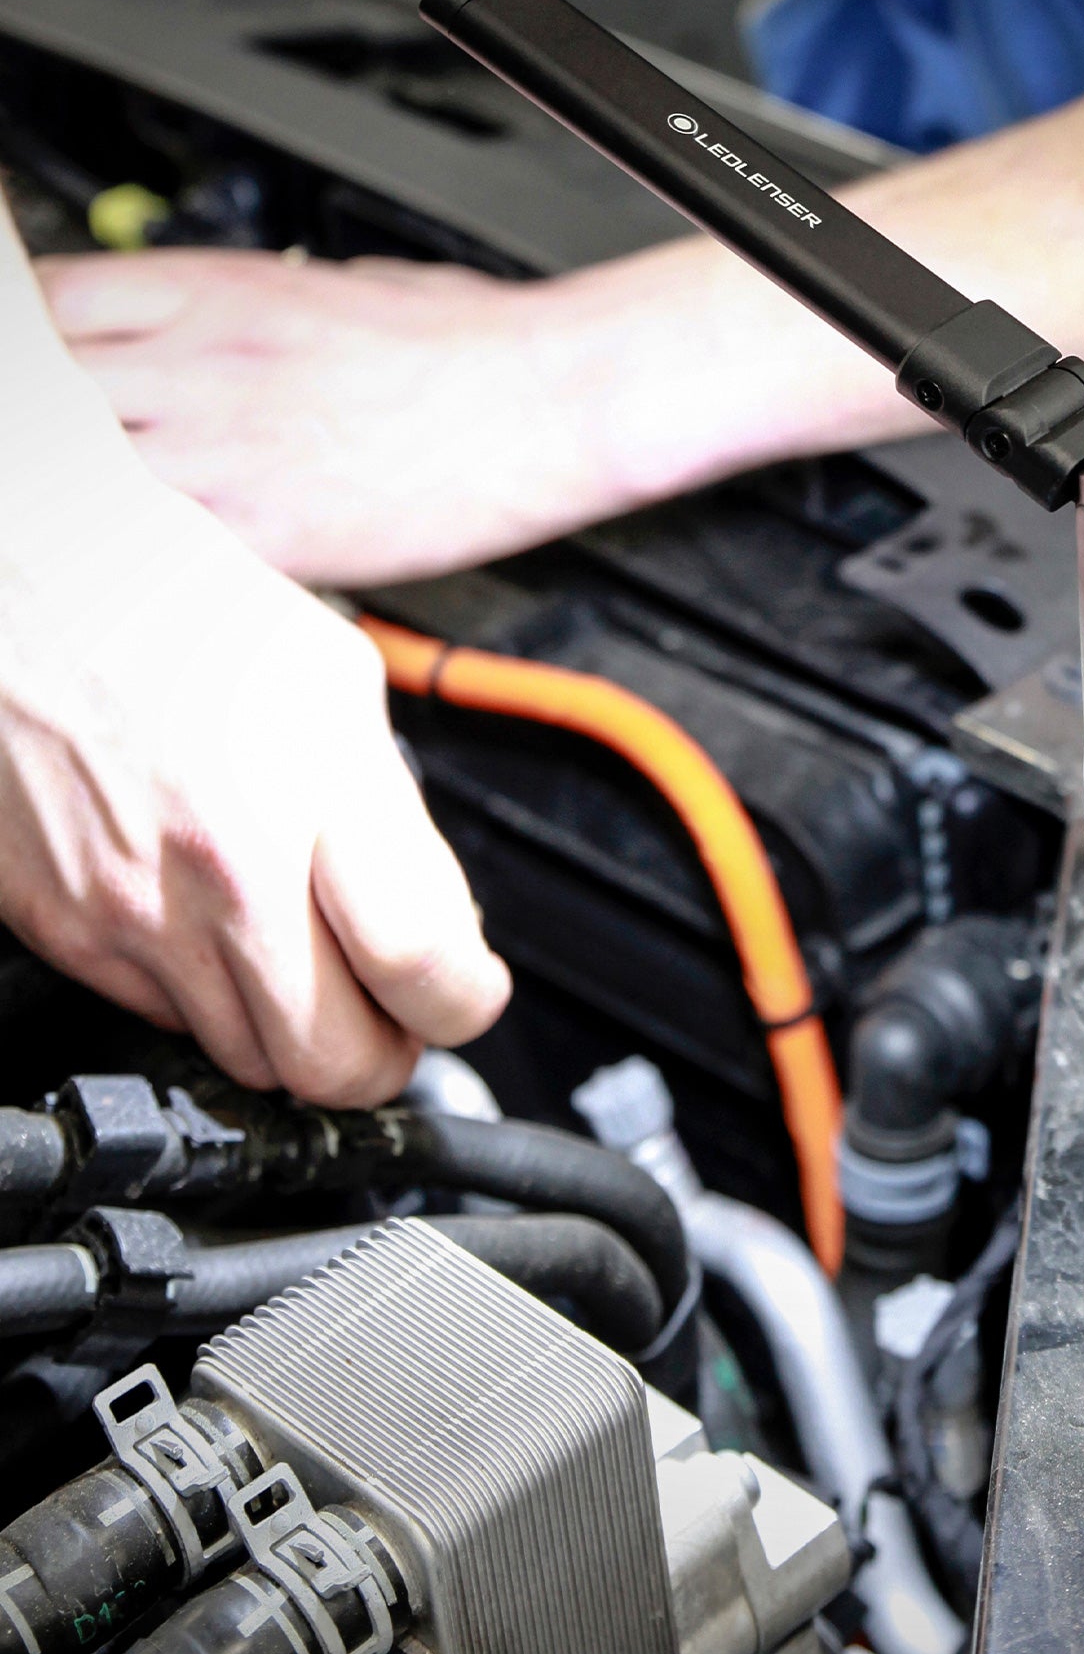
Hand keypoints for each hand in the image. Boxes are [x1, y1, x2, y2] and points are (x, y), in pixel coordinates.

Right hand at [0, 436, 510, 1104]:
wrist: (29, 586)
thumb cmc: (179, 611)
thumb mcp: (338, 688)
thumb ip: (395, 819)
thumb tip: (439, 918)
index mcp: (304, 812)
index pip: (427, 974)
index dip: (466, 1000)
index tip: (469, 989)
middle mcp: (217, 886)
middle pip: (336, 1067)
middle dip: (384, 1051)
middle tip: (397, 1005)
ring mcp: (131, 921)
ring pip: (248, 1059)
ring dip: (297, 1031)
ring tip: (312, 958)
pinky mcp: (65, 931)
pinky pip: (163, 1016)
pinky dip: (210, 995)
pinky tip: (222, 924)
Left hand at [38, 249, 628, 587]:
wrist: (547, 396)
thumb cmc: (473, 343)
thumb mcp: (345, 285)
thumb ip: (265, 307)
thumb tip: (243, 321)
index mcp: (215, 291)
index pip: (46, 300)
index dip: (31, 341)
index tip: (46, 368)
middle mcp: (199, 363)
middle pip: (43, 386)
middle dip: (47, 418)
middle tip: (76, 447)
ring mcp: (222, 449)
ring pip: (73, 471)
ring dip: (75, 496)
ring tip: (96, 520)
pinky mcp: (265, 530)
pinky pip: (151, 549)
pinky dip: (131, 561)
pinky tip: (142, 571)